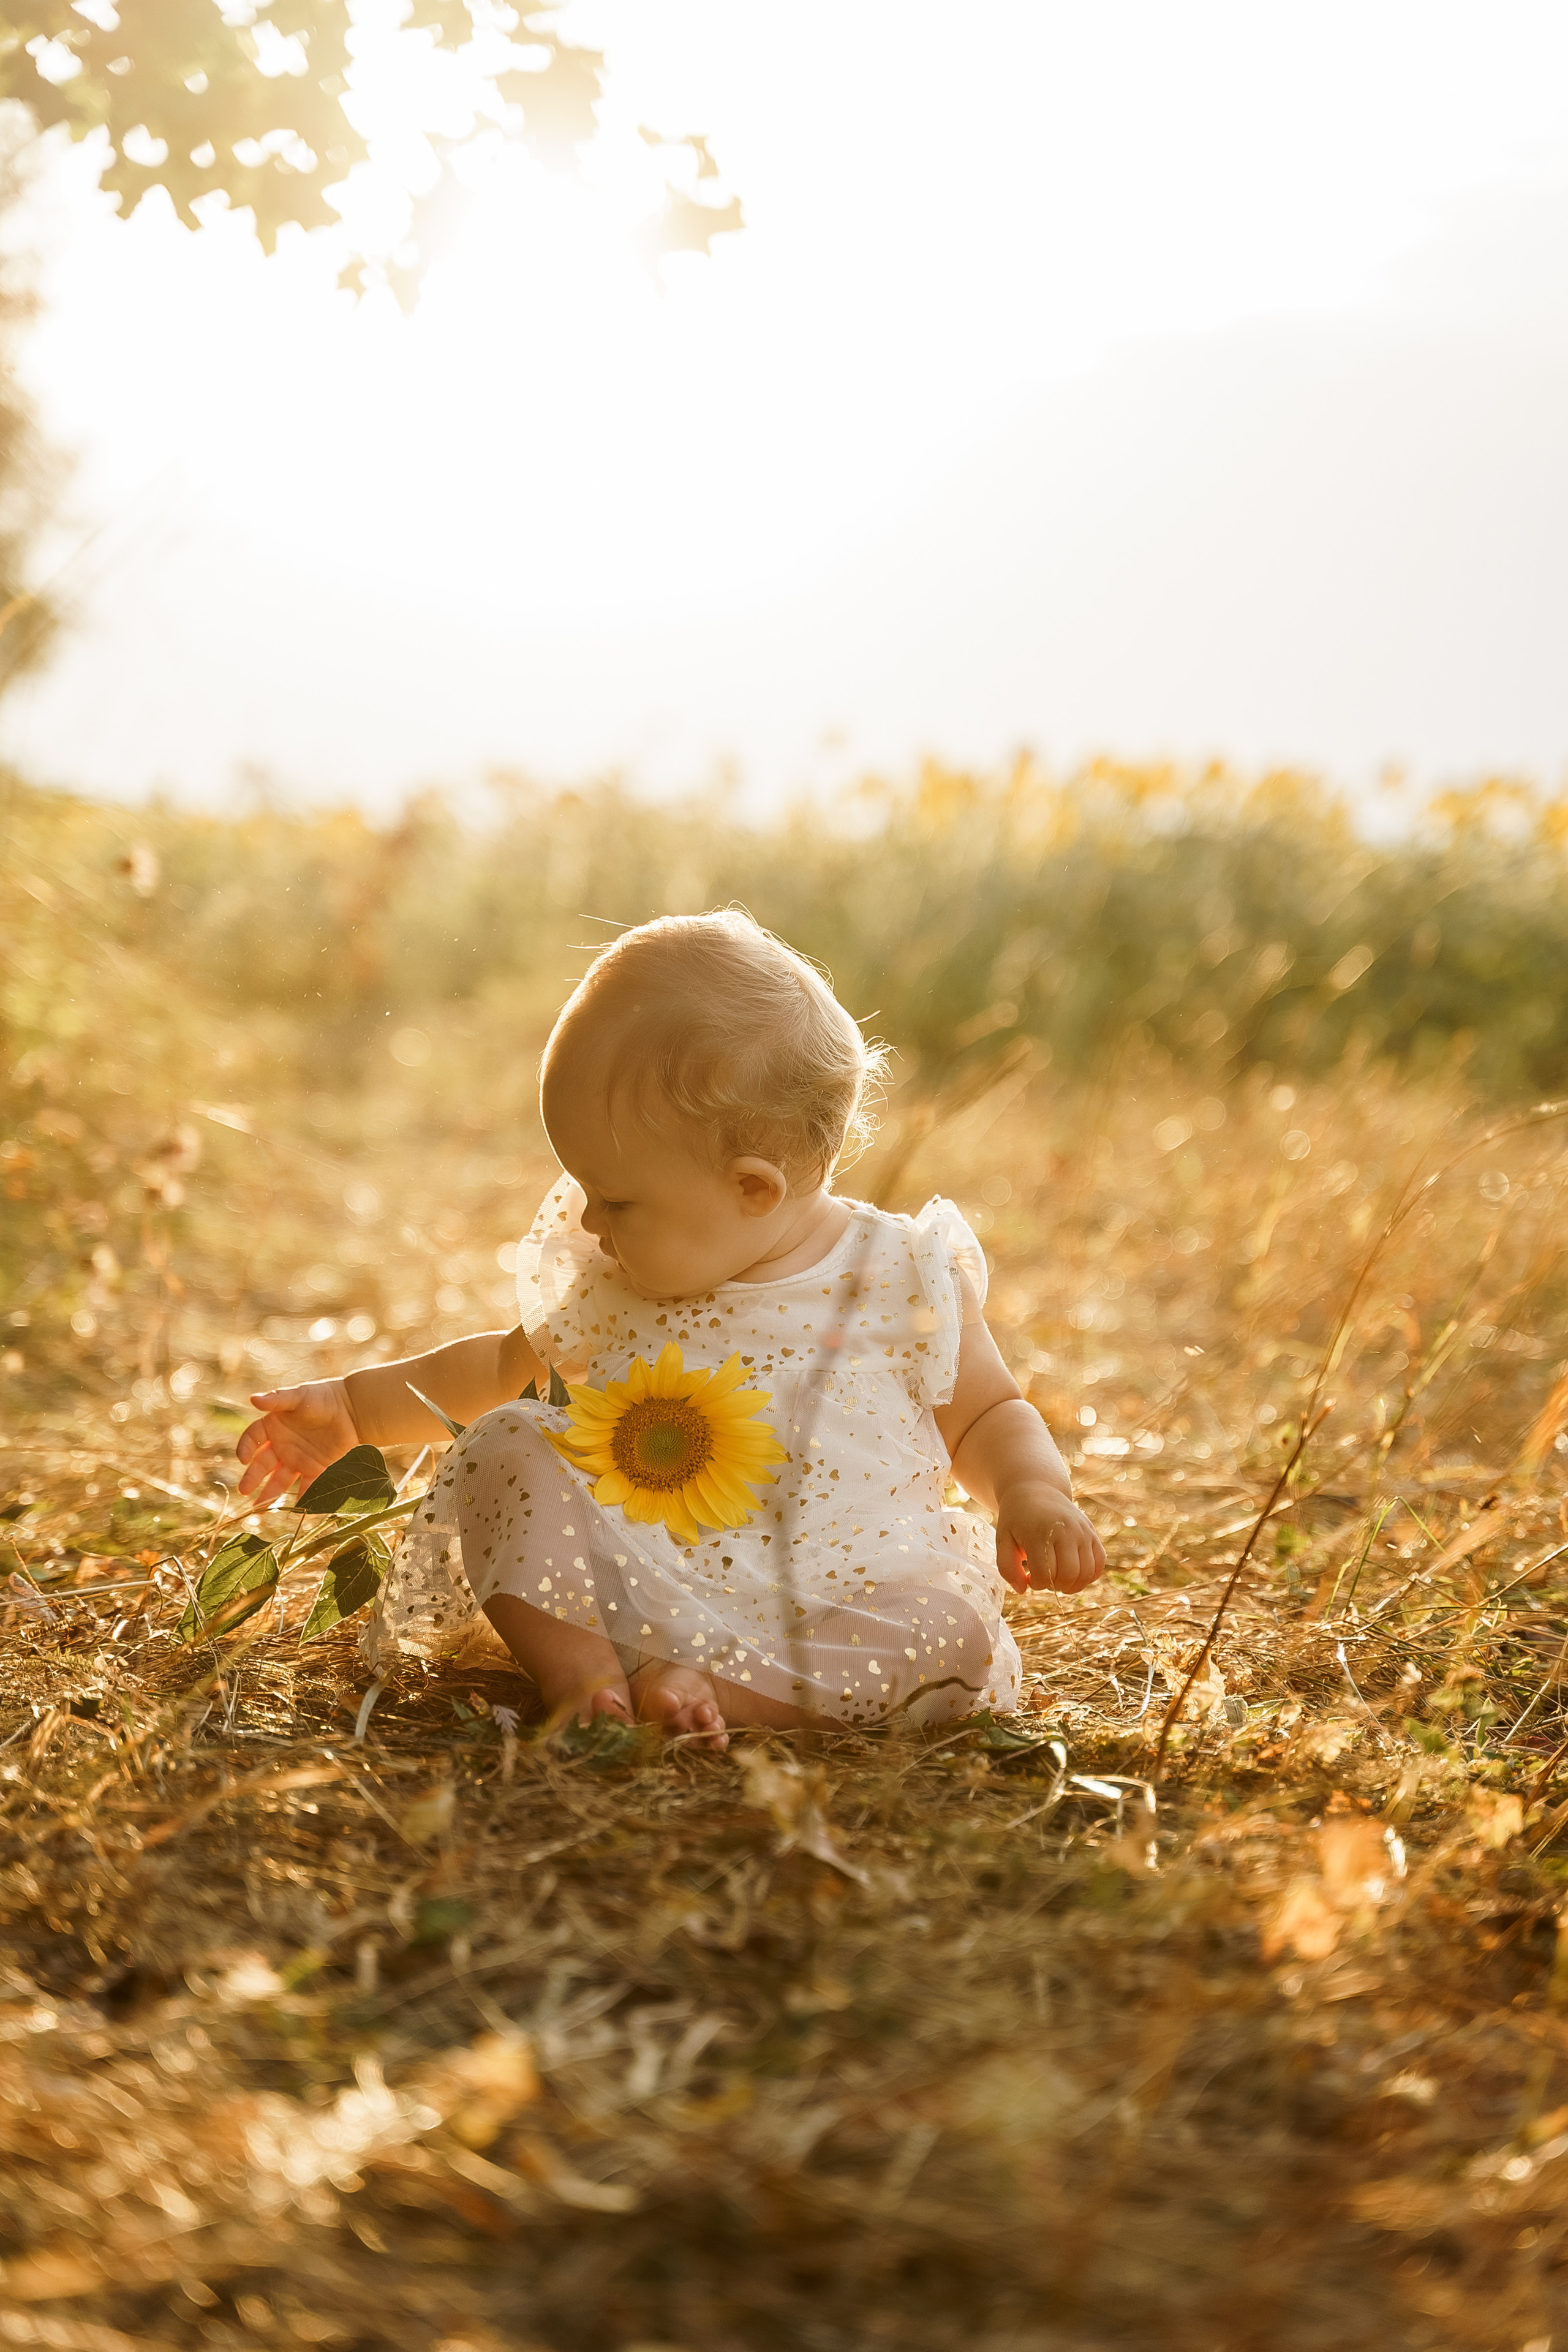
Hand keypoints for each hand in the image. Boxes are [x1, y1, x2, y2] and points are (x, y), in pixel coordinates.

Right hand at [236, 1380, 358, 1506]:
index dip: (246, 1448)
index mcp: (273, 1426)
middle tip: (244, 1490)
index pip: (253, 1438)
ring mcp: (297, 1459)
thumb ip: (277, 1399)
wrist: (353, 1409)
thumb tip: (253, 1398)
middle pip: (263, 1464)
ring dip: (270, 1493)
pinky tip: (297, 1511)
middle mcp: (282, 1445)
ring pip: (280, 1479)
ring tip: (258, 1509)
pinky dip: (303, 1499)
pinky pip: (307, 1486)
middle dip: (252, 1477)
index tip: (243, 1459)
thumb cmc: (323, 1397)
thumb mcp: (299, 1396)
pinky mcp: (316, 1469)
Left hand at [995, 1479, 1106, 1593]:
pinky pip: (1099, 1563)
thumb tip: (1023, 1590)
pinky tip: (1074, 1573)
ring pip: (1086, 1572)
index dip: (1036, 1584)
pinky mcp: (1092, 1532)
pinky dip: (1089, 1575)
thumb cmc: (1016, 1518)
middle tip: (1044, 1579)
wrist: (1036, 1488)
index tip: (1029, 1578)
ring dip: (1072, 1585)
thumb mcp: (1002, 1539)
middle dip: (1054, 1586)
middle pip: (1068, 1575)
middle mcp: (1065, 1530)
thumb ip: (1007, 1567)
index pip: (1044, 1574)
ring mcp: (1082, 1531)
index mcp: (1039, 1532)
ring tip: (1058, 1579)